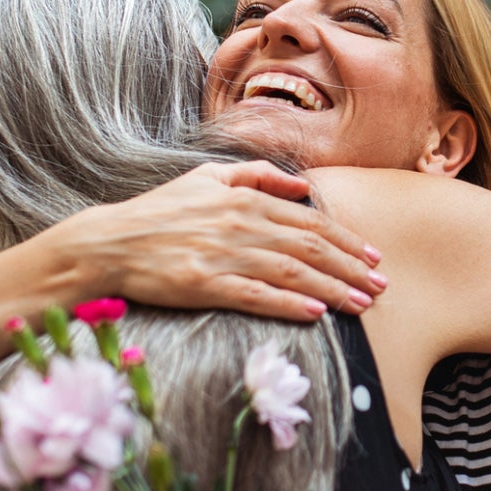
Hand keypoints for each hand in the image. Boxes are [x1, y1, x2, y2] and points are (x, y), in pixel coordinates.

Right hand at [49, 162, 386, 321]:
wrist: (108, 243)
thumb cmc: (159, 212)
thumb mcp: (206, 178)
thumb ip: (257, 176)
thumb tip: (302, 187)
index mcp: (245, 200)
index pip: (310, 222)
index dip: (347, 241)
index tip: (374, 257)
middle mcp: (241, 224)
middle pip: (310, 248)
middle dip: (351, 268)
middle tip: (381, 287)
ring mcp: (224, 255)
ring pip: (292, 272)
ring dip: (332, 289)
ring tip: (361, 304)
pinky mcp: (205, 284)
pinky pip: (256, 295)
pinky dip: (289, 304)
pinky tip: (315, 314)